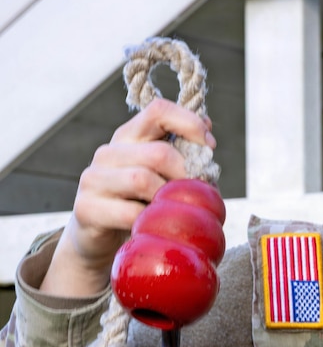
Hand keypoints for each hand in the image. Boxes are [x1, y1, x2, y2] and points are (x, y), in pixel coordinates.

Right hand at [41, 98, 215, 297]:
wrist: (98, 235)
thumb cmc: (140, 201)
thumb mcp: (162, 173)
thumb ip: (182, 151)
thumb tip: (207, 125)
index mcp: (129, 137)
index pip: (158, 111)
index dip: (189, 123)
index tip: (211, 146)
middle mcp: (108, 152)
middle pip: (159, 153)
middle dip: (188, 175)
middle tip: (201, 193)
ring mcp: (93, 178)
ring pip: (142, 180)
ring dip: (169, 198)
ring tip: (179, 210)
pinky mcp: (87, 207)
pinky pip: (130, 213)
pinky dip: (151, 221)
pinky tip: (157, 226)